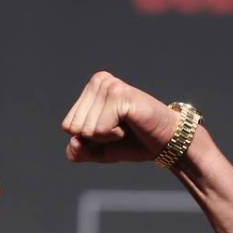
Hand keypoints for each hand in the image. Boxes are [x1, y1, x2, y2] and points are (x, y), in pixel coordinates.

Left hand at [61, 71, 180, 163]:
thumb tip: (73, 141)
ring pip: (85, 130)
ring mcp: (109, 86)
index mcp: (90, 89)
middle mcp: (98, 81)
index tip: (111, 129)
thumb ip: (77, 151)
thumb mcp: (97, 151)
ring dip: (107, 136)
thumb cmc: (132, 142)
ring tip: (126, 125)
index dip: (87, 139)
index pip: (67, 126)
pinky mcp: (119, 96)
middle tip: (119, 128)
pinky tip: (130, 124)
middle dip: (95, 138)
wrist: (164, 142)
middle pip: (74, 127)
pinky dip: (114, 135)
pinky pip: (99, 130)